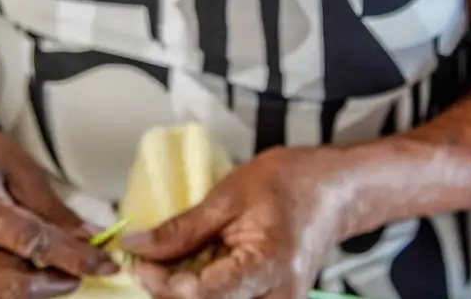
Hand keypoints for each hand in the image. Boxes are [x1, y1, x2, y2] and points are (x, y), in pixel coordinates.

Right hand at [0, 97, 118, 298]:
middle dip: (58, 282)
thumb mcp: (23, 170)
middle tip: (85, 271)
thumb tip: (93, 239)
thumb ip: (56, 212)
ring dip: (41, 289)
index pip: (31, 243)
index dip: (74, 257)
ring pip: (5, 298)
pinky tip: (34, 272)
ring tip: (61, 269)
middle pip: (16, 284)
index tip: (105, 263)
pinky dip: (19, 291)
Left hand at [122, 146, 358, 298]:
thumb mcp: (228, 196)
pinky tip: (194, 271)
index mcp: (268, 266)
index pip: (201, 295)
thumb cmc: (288, 183)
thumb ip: (182, 229)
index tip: (138, 260)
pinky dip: (203, 292)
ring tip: (173, 263)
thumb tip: (136, 247)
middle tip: (149, 262)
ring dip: (184, 293)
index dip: (161, 282)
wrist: (334, 191)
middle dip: (168, 291)